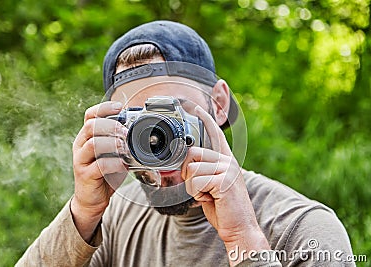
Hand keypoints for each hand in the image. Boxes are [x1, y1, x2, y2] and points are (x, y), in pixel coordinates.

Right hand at [71, 101, 127, 240]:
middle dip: (111, 125)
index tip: (119, 107)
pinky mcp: (85, 175)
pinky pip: (99, 165)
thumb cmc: (104, 172)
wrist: (92, 199)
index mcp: (87, 136)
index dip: (104, 108)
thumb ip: (121, 141)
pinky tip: (123, 164)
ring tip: (125, 147)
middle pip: (91, 126)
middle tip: (126, 132)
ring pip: (93, 144)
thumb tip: (139, 128)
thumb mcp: (113, 153)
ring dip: (112, 143)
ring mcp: (81, 160)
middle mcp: (80, 145)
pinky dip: (114, 162)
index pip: (90, 115)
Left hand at [181, 106, 269, 264]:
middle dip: (188, 174)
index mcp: (225, 160)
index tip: (196, 106)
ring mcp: (228, 169)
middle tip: (200, 189)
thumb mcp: (210, 186)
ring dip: (193, 187)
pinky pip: (196, 182)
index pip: (215, 133)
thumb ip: (202, 172)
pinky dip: (198, 194)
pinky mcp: (225, 180)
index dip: (206, 119)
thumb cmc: (223, 208)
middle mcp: (228, 160)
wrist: (240, 229)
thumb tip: (186, 164)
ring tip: (207, 196)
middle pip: (192, 153)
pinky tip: (211, 199)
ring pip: (192, 169)